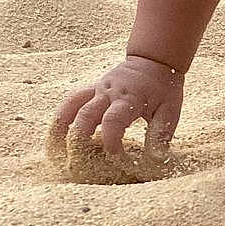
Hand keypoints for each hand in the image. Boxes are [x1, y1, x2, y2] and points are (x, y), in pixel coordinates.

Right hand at [49, 54, 183, 157]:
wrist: (153, 60)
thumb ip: (161, 134)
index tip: (115, 158)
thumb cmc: (163, 88)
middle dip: (79, 141)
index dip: (110, 141)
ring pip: (71, 107)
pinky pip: (70, 103)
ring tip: (54, 152)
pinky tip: (54, 137)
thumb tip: (156, 159)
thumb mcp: (170, 110)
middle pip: (85, 116)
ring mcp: (96, 90)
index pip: (113, 120)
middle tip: (78, 165)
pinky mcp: (91, 90)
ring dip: (61, 130)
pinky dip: (61, 119)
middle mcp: (108, 93)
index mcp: (129, 98)